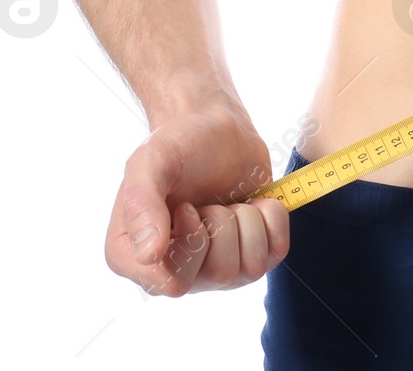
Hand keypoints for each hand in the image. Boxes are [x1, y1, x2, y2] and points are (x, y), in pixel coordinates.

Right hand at [104, 101, 291, 296]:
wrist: (216, 128)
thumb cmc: (177, 145)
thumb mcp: (149, 162)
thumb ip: (142, 205)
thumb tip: (148, 257)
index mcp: (135, 259)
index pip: (174, 284)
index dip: (190, 240)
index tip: (185, 205)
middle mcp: (174, 271)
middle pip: (220, 273)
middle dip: (222, 222)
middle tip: (207, 201)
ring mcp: (217, 268)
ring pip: (252, 268)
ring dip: (246, 219)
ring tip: (227, 202)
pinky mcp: (252, 254)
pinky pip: (277, 251)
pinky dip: (271, 216)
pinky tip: (251, 201)